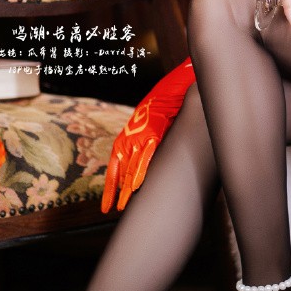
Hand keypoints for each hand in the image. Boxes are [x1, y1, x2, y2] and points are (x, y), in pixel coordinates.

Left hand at [101, 59, 195, 212]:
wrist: (180, 81)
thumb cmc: (170, 99)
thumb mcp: (157, 123)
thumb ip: (153, 142)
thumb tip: (155, 161)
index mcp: (130, 134)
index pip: (117, 164)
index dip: (113, 184)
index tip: (109, 203)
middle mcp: (132, 134)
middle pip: (121, 168)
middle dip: (117, 191)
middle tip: (112, 210)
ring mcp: (141, 132)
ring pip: (131, 165)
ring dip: (127, 186)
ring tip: (124, 205)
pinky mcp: (153, 130)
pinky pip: (146, 155)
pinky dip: (141, 170)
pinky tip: (137, 186)